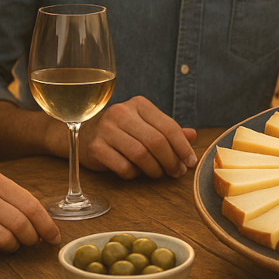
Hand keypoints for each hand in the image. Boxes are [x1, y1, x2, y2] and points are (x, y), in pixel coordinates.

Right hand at [0, 172, 60, 252]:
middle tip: (29, 243)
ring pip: (5, 239)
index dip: (47, 225)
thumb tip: (43, 222)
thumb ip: (12, 200)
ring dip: (13, 247)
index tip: (54, 238)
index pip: (32, 205)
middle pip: (21, 224)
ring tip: (10, 245)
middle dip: (31, 239)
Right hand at [76, 95, 196, 179]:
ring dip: (155, 169)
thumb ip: (169, 130)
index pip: (168, 126)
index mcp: (139, 104)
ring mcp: (106, 129)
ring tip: (159, 174)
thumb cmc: (123, 131)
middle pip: (156, 141)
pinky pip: (124, 167)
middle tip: (177, 172)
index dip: (183, 147)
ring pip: (141, 155)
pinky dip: (135, 174)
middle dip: (171, 161)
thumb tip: (193, 136)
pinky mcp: (96, 147)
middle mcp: (121, 113)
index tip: (191, 162)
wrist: (85, 133)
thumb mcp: (147, 125)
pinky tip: (137, 173)